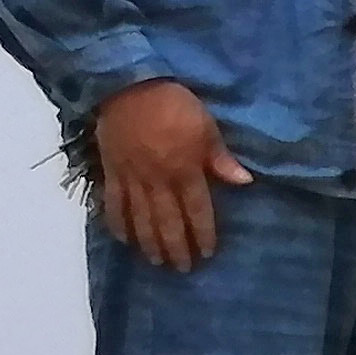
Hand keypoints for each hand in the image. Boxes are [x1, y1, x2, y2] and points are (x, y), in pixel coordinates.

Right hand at [89, 80, 252, 269]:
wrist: (127, 86)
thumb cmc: (174, 103)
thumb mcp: (206, 126)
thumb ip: (221, 158)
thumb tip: (244, 182)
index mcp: (185, 171)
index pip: (197, 211)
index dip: (202, 233)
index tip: (207, 253)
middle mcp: (158, 181)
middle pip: (168, 222)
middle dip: (176, 248)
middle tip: (182, 268)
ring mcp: (131, 178)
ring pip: (140, 219)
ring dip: (148, 243)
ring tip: (155, 261)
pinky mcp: (111, 171)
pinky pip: (113, 203)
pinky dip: (117, 223)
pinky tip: (123, 239)